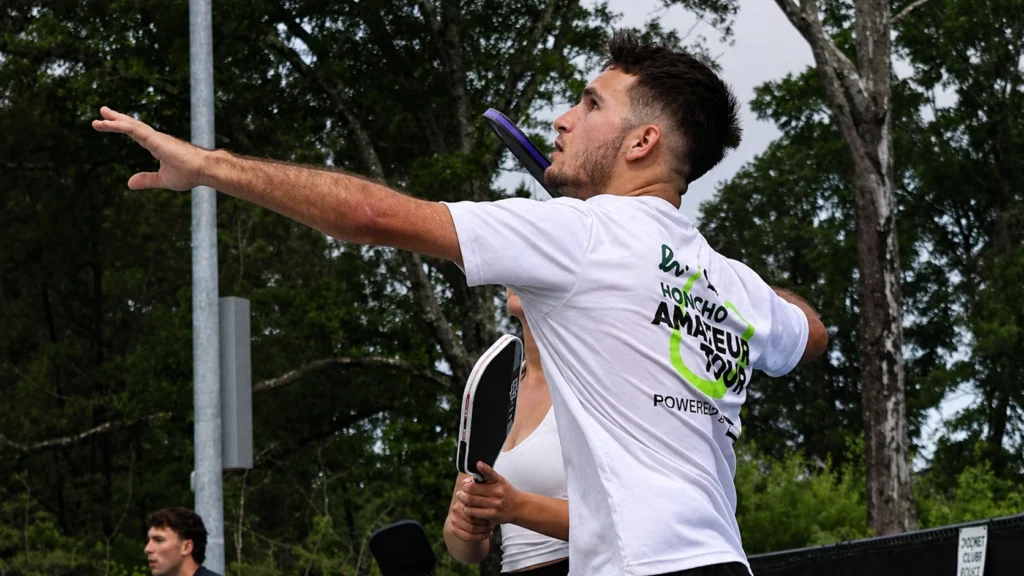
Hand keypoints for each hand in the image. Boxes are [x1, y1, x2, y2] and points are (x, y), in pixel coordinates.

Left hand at [92, 106, 207, 190]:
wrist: (203, 170)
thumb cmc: (189, 174)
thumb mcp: (163, 179)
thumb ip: (146, 179)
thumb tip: (129, 183)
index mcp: (158, 146)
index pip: (138, 134)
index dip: (125, 128)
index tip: (112, 125)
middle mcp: (155, 138)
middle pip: (133, 125)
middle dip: (117, 118)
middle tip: (103, 112)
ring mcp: (155, 137)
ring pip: (131, 125)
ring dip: (114, 120)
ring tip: (100, 115)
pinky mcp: (153, 138)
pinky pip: (132, 129)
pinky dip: (118, 125)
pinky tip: (107, 123)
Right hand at [447, 499, 492, 542]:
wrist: (471, 518)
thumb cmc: (480, 509)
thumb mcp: (483, 504)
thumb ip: (484, 505)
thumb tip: (490, 508)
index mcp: (463, 499)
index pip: (474, 508)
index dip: (484, 514)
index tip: (492, 516)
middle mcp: (456, 509)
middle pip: (472, 519)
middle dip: (484, 523)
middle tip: (492, 525)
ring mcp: (453, 519)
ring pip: (471, 529)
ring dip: (483, 531)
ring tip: (490, 530)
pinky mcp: (454, 529)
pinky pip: (467, 537)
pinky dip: (479, 537)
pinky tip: (486, 535)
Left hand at [455, 462, 521, 524]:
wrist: (519, 507)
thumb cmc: (505, 492)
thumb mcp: (499, 481)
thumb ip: (486, 479)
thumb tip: (466, 481)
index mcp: (499, 481)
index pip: (491, 473)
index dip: (484, 468)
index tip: (478, 464)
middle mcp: (497, 491)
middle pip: (472, 489)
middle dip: (463, 489)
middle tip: (461, 490)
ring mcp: (495, 504)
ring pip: (471, 500)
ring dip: (462, 498)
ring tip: (461, 497)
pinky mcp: (493, 514)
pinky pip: (473, 512)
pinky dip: (466, 508)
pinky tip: (466, 507)